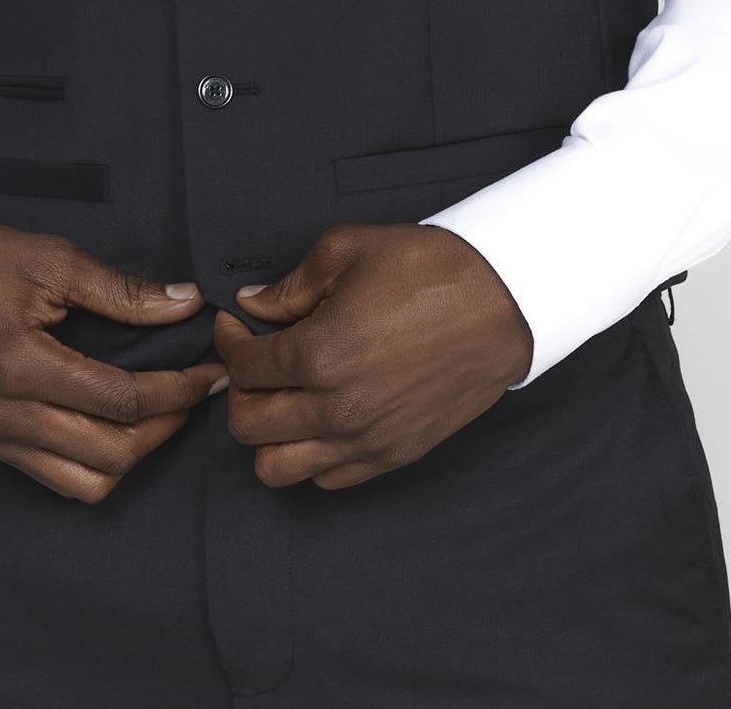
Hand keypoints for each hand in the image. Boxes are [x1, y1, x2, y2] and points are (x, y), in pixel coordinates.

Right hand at [0, 222, 228, 502]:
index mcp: (21, 366)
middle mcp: (7, 416)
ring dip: (136, 454)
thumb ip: (122, 291)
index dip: (179, 388)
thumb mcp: (51, 259)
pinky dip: (99, 464)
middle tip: (198, 388)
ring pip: (87, 483)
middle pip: (113, 453)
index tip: (211, 368)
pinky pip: (57, 479)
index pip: (122, 400)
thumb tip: (186, 304)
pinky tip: (120, 425)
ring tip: (164, 410)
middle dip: (169, 425)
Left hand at [210, 221, 533, 490]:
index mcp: (320, 354)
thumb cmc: (429, 269)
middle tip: (255, 358)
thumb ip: (291, 284)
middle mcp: (337, 409)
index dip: (228, 340)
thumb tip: (253, 306)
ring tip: (282, 396)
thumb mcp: (349, 249)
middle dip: (239, 389)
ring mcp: (366, 440)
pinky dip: (309, 456)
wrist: (502, 303)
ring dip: (267, 434)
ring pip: (276, 469)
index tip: (235, 323)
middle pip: (247, 425)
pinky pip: (326, 480)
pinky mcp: (393, 455)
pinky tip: (319, 416)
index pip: (243, 367)